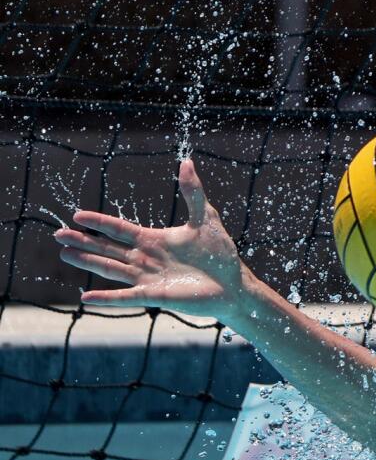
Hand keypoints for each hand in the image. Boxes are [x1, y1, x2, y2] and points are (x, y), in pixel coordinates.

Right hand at [54, 158, 247, 318]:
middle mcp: (145, 259)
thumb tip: (187, 162)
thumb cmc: (220, 254)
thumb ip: (193, 193)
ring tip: (64, 254)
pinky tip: (86, 297)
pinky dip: (107, 297)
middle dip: (83, 241)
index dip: (99, 223)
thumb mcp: (206, 219)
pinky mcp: (156, 296)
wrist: (234, 285)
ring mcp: (148, 279)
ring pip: (110, 269)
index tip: (77, 215)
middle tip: (58, 235)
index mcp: (153, 240)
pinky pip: (126, 297)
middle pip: (107, 248)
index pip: (119, 229)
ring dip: (87, 262)